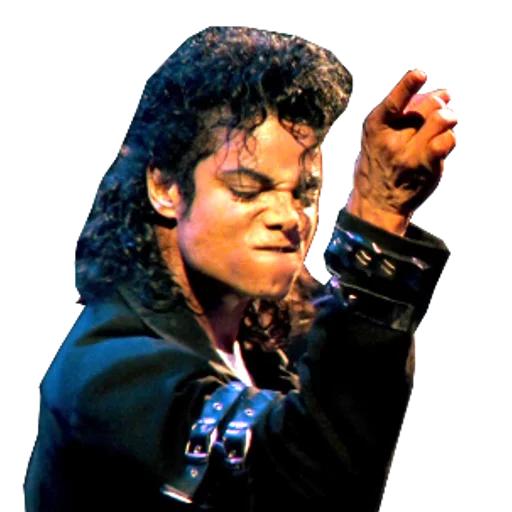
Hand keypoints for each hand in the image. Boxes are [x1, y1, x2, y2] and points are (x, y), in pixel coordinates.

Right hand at [346, 69, 457, 233]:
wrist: (376, 203)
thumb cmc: (378, 164)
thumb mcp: (375, 137)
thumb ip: (401, 114)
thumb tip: (443, 93)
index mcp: (374, 128)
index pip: (392, 102)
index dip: (408, 85)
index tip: (421, 74)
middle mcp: (392, 140)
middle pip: (428, 105)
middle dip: (438, 101)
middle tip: (439, 106)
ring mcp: (410, 154)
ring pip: (441, 120)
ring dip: (448, 117)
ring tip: (445, 122)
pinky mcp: (426, 166)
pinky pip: (447, 141)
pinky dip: (449, 138)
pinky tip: (442, 144)